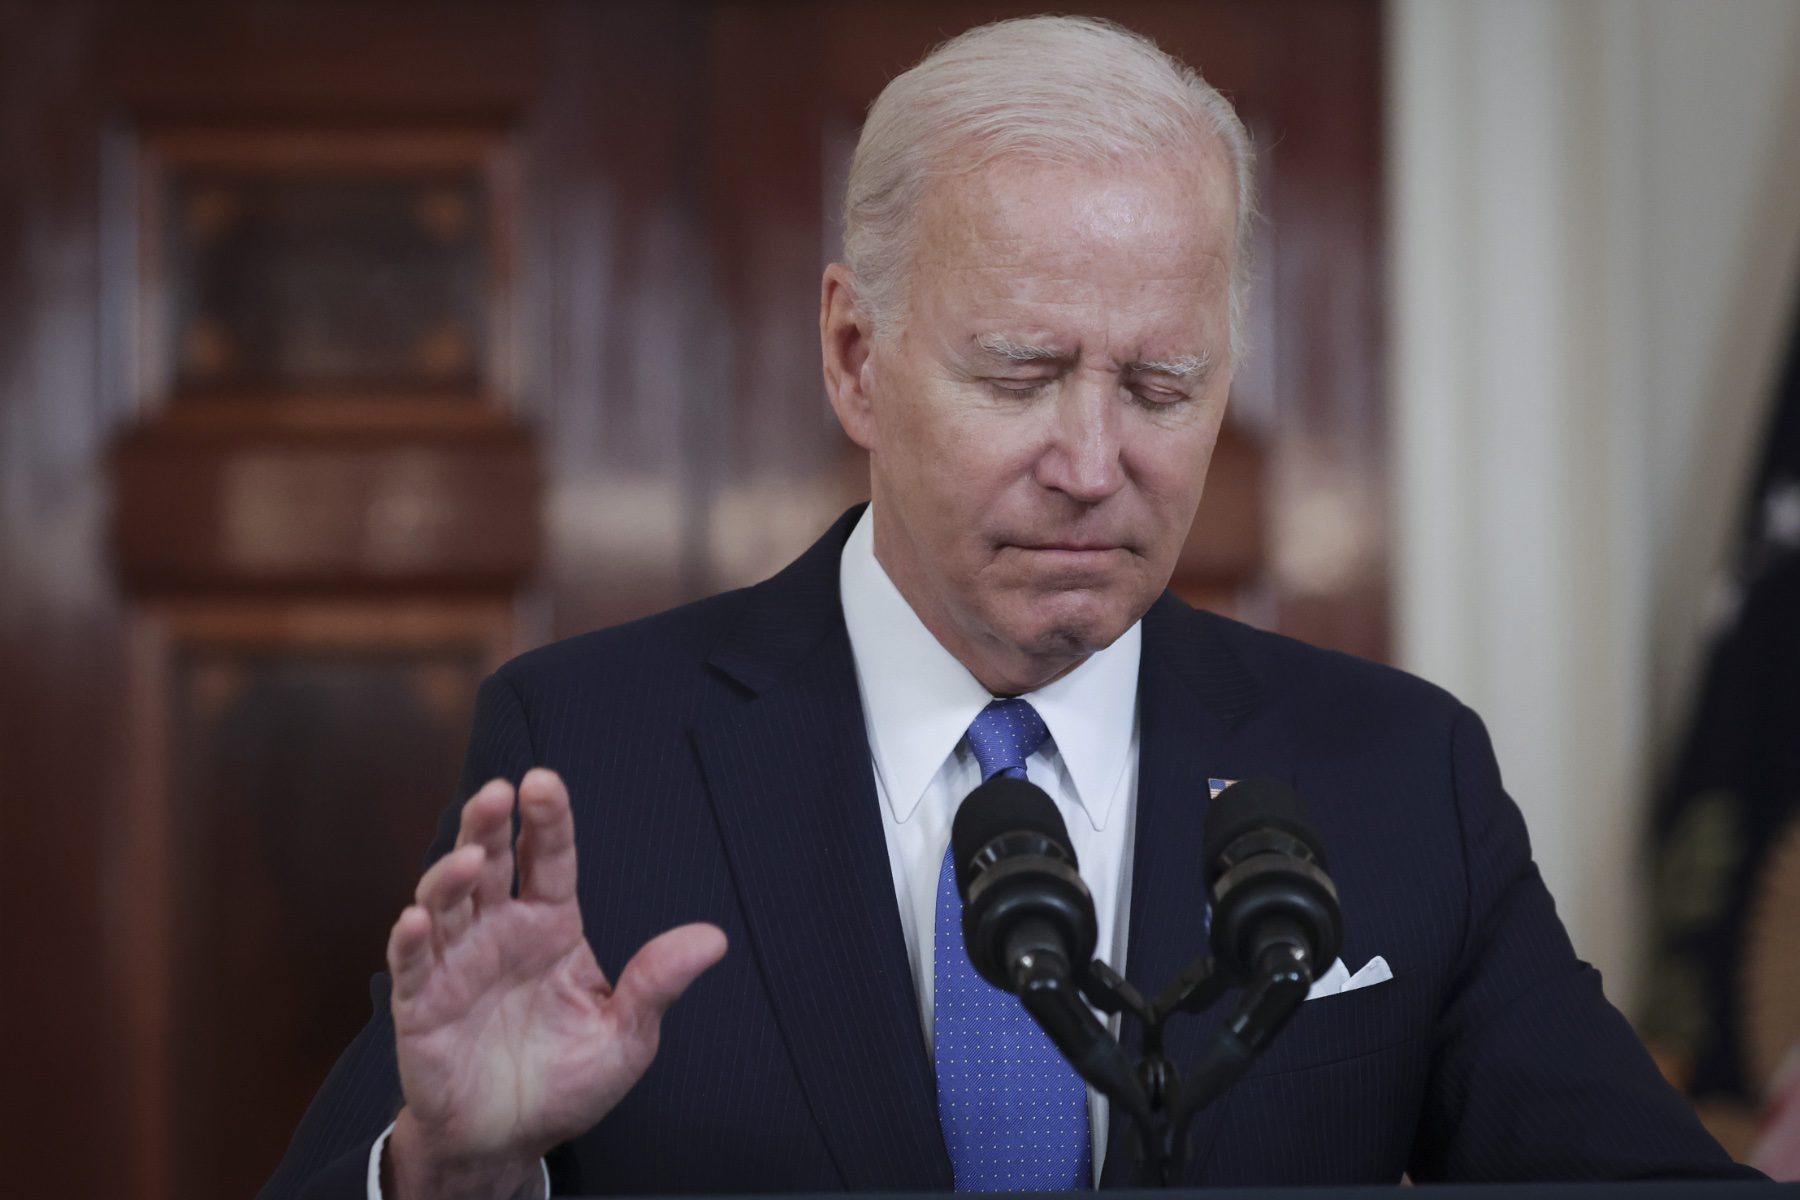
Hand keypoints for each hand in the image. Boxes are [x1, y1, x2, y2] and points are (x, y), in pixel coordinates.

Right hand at [384, 768, 726, 1199]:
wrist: (510, 1140)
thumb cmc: (567, 1080)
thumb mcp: (627, 1035)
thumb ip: (657, 984)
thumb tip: (714, 939)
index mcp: (551, 926)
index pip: (549, 859)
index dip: (546, 820)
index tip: (543, 782)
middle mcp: (500, 932)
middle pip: (490, 863)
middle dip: (489, 825)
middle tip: (498, 792)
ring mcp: (457, 964)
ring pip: (446, 901)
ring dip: (450, 875)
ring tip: (468, 861)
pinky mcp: (421, 1005)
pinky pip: (413, 964)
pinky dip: (412, 940)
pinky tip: (418, 920)